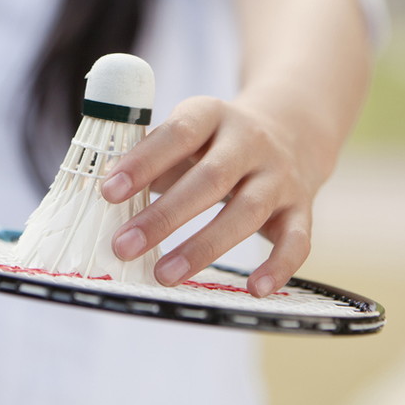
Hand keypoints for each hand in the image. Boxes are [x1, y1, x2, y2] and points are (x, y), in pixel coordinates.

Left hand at [100, 96, 329, 296]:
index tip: (108, 191)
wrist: (292, 129)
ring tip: (164, 274)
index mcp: (212, 115)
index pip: (178, 133)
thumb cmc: (215, 142)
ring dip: (204, 247)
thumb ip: (150, 157)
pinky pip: (297, 240)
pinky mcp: (301, 208)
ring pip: (247, 211)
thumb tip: (103, 190)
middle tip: (123, 246)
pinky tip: (254, 289)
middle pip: (210, 178)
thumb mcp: (186, 134)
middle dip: (165, 215)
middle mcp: (250, 141)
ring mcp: (279, 176)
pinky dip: (279, 267)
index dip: (143, 162)